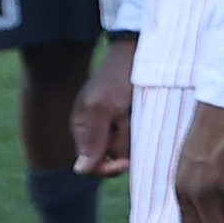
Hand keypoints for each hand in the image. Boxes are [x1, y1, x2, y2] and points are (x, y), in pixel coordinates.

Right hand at [73, 35, 136, 174]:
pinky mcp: (130, 119)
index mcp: (83, 130)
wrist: (137, 52)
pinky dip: (141, 128)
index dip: (108, 169)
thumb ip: (93, 138)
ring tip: (137, 111)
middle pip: (112, 158)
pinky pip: (136, 135)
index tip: (126, 162)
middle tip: (133, 124)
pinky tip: (143, 112)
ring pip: (127, 147)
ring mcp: (114, 125)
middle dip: (125, 147)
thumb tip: (81, 170)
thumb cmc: (119, 77)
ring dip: (135, 135)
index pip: (91, 167)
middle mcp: (97, 131)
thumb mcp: (104, 107)